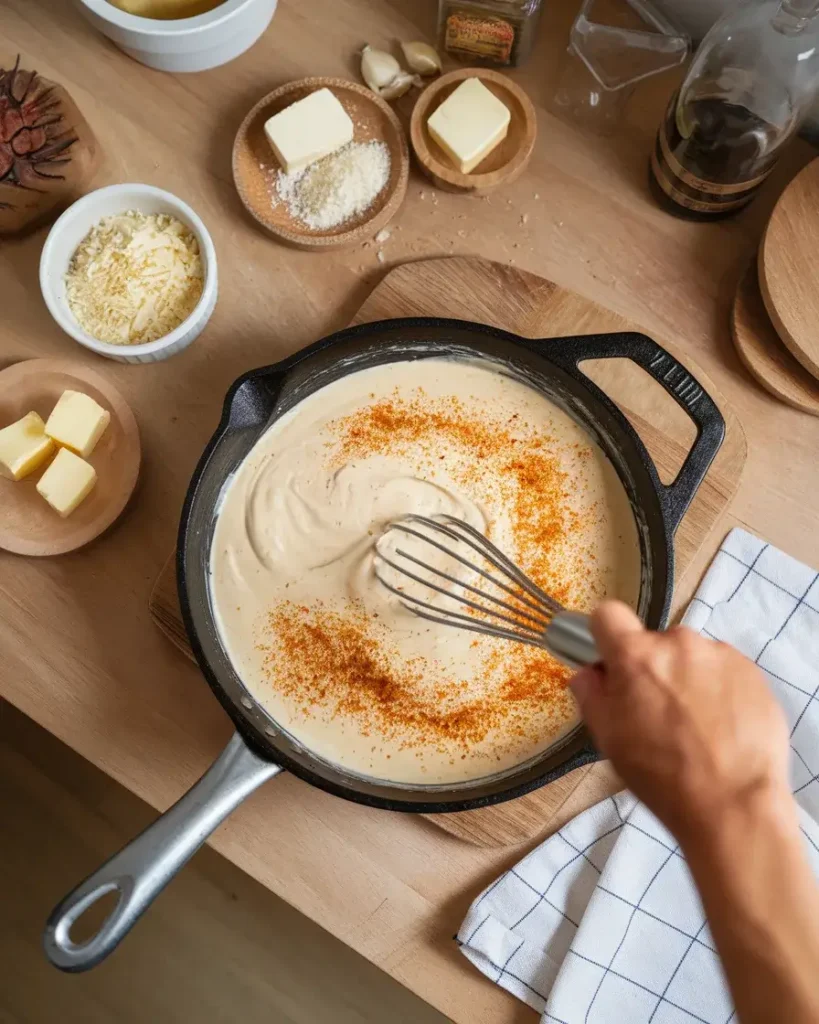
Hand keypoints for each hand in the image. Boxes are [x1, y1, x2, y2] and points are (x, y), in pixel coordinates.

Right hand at [570, 601, 791, 844]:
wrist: (733, 804)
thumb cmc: (661, 775)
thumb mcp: (608, 738)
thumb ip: (591, 694)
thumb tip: (590, 673)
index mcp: (635, 655)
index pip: (607, 615)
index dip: (606, 637)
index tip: (613, 662)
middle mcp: (678, 643)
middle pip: (654, 643)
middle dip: (653, 669)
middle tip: (659, 711)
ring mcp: (719, 654)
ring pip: (691, 657)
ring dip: (688, 678)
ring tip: (697, 725)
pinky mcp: (752, 671)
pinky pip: (724, 669)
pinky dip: (720, 690)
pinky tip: (723, 726)